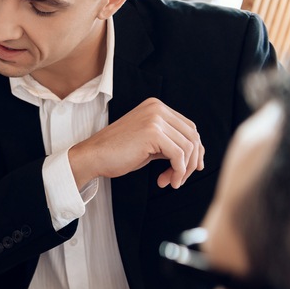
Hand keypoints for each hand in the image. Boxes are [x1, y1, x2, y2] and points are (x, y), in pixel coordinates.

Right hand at [69, 97, 204, 188]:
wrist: (93, 157)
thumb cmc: (117, 153)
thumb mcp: (148, 142)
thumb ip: (169, 142)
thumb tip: (196, 155)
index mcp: (156, 107)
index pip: (189, 128)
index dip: (194, 151)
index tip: (189, 169)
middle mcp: (158, 108)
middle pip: (192, 136)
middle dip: (191, 162)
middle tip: (178, 179)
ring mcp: (155, 119)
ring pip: (188, 147)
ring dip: (183, 170)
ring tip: (170, 181)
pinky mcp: (153, 133)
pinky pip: (179, 156)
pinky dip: (177, 172)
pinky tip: (165, 181)